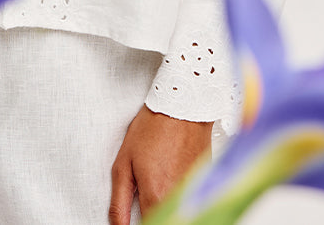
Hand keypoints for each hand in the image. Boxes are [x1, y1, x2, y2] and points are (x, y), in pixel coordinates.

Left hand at [109, 106, 212, 223]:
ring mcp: (194, 194)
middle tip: (145, 200)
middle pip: (166, 221)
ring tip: (158, 186)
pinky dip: (180, 201)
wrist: (181, 110)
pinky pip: (190, 203)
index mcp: (157, 197)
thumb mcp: (123, 164)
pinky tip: (171, 181)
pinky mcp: (204, 186)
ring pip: (178, 214)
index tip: (133, 223)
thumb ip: (119, 202)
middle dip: (154, 216)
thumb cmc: (152, 130)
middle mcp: (179, 200)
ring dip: (168, 210)